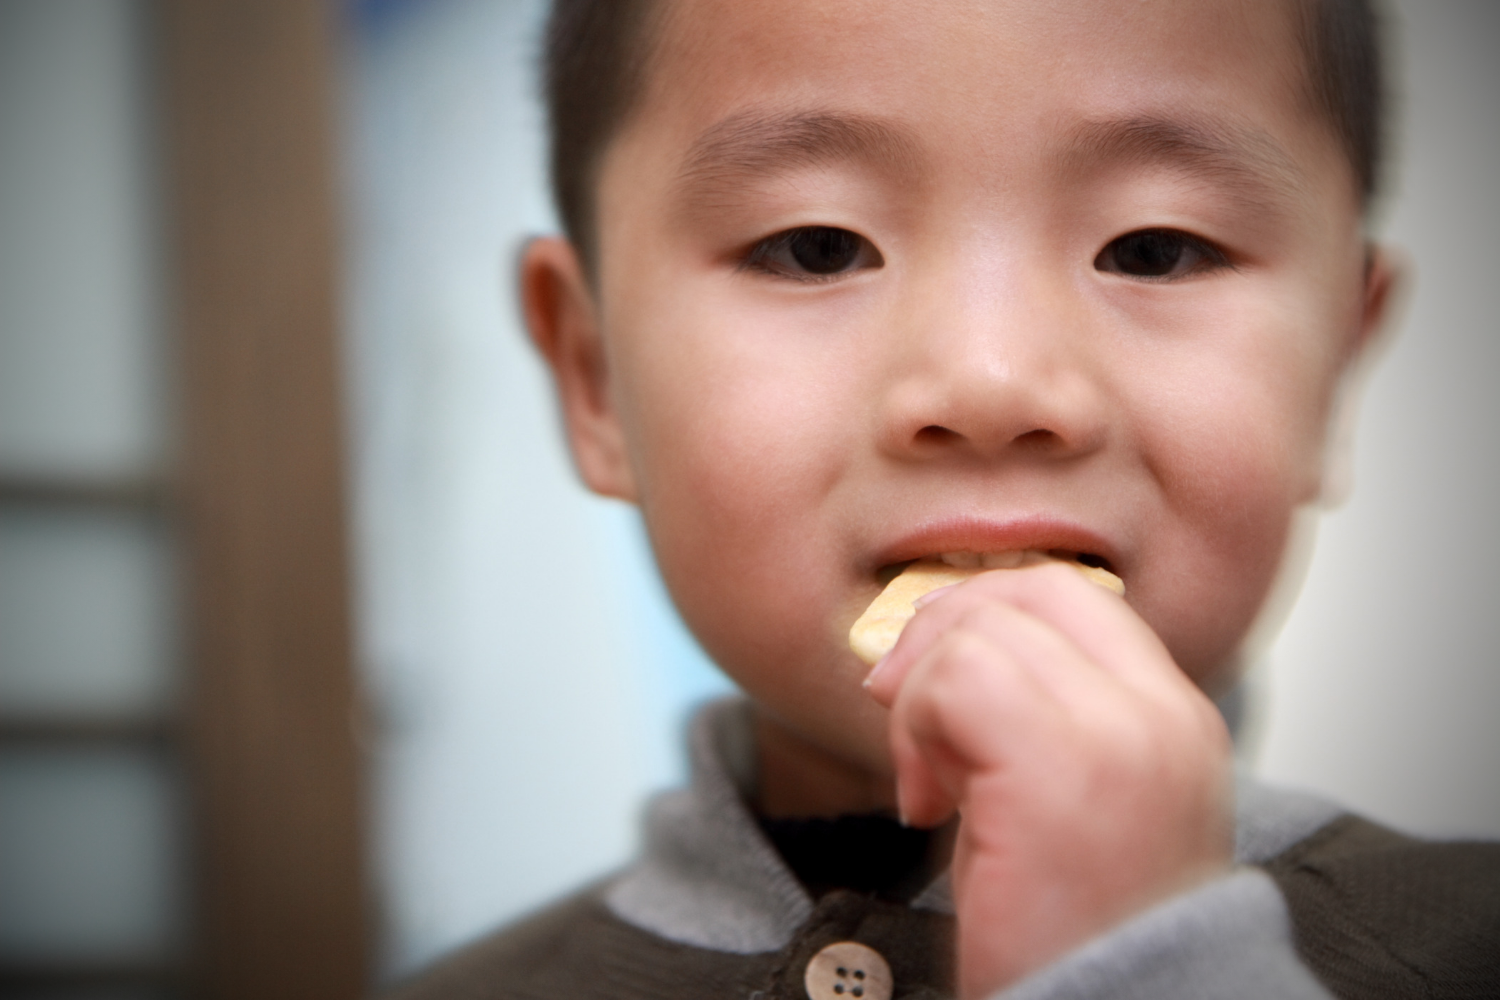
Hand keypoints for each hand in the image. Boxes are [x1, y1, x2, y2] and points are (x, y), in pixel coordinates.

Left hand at [864, 562, 1233, 997]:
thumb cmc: (1074, 933)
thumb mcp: (1068, 803)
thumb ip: (1034, 718)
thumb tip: (934, 650)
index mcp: (1171, 718)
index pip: (1072, 593)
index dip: (984, 610)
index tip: (933, 676)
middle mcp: (1160, 715)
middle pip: (1027, 591)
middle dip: (940, 635)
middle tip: (901, 710)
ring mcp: (1119, 735)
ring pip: (982, 628)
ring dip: (922, 698)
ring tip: (930, 783)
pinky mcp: (1061, 768)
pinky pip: (956, 678)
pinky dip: (916, 727)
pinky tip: (925, 803)